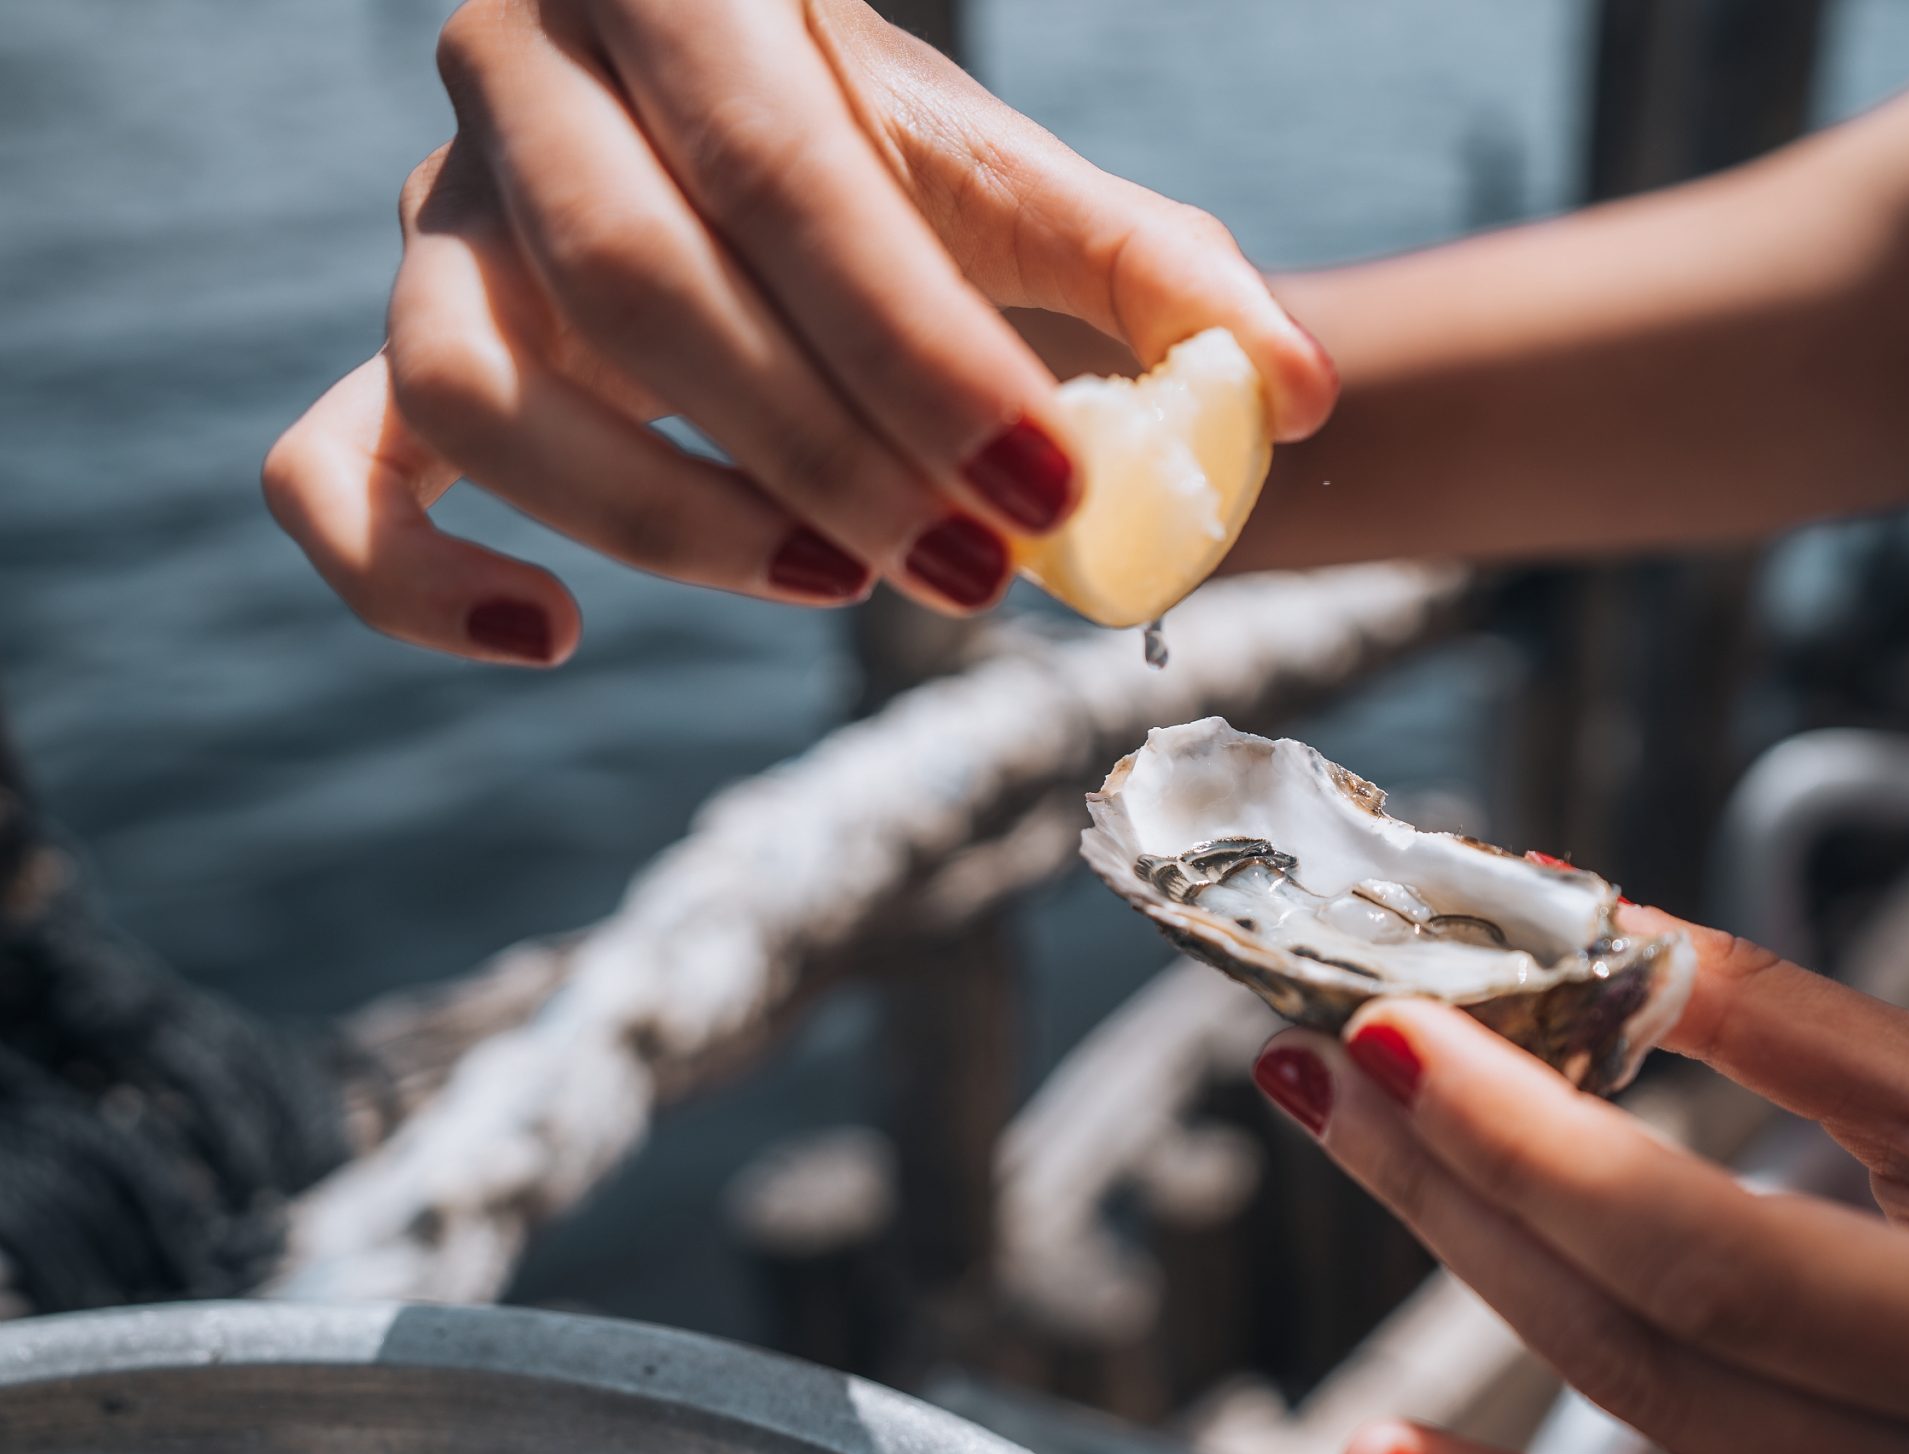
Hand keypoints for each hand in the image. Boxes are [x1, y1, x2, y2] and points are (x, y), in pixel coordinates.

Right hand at [263, 0, 1335, 663]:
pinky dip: (412, 577)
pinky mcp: (406, 347)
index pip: (793, 183)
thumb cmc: (893, 157)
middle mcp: (523, 84)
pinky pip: (329, 470)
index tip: (1057, 493)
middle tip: (981, 570)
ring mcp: (439, 221)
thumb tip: (1301, 394)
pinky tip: (557, 637)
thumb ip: (1160, 272)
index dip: (927, 355)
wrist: (749, 120)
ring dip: (663, 515)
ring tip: (835, 578)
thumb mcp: (1018, 185)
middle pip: (639, 289)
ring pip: (477, 384)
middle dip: (827, 453)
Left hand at [1252, 909, 1908, 1453]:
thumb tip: (1589, 924)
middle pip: (1640, 1338)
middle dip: (1460, 1177)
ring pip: (1621, 1421)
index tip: (1406, 1030)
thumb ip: (1788, 1026)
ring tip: (1338, 1128)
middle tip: (1332, 1047)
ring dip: (1458, 1261)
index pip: (1727, 1258)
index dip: (1545, 1148)